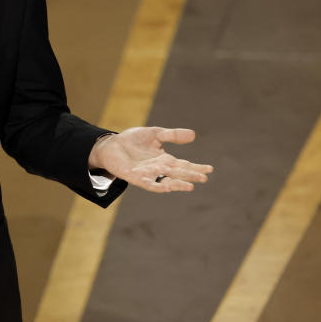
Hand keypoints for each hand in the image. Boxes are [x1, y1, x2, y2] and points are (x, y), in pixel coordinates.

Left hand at [88, 127, 212, 192]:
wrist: (110, 146)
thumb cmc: (132, 141)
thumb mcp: (155, 134)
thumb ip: (172, 135)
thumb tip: (193, 134)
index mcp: (164, 160)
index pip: (184, 165)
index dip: (196, 167)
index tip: (209, 169)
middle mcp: (158, 169)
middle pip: (178, 174)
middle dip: (190, 176)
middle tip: (204, 178)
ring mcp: (148, 174)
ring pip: (166, 182)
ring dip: (178, 185)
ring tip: (190, 186)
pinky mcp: (136, 177)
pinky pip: (149, 184)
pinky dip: (157, 186)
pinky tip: (166, 188)